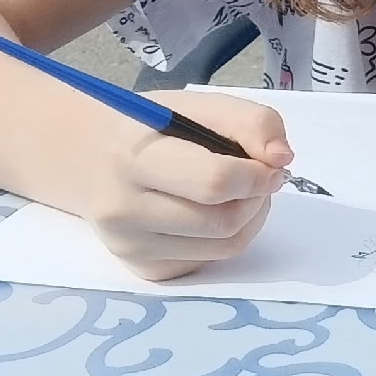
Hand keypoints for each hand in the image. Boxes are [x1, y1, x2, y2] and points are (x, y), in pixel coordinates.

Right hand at [82, 89, 292, 279]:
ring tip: (240, 192)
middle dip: (256, 197)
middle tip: (258, 178)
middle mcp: (123, 210)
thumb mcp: (199, 105)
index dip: (257, 175)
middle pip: (223, 221)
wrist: (93, 161)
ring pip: (224, 246)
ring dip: (250, 218)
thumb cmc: (153, 129)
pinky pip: (210, 261)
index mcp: (133, 158)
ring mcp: (131, 247)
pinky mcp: (145, 270)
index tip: (272, 163)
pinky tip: (214, 212)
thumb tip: (282, 159)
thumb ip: (249, 121)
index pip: (214, 182)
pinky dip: (228, 237)